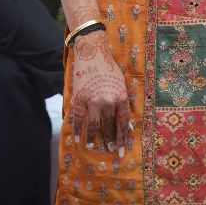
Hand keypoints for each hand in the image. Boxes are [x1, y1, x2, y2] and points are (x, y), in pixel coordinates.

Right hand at [70, 29, 130, 156]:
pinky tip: (77, 137)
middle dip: (109, 141)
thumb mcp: (121, 85)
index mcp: (121, 97)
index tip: (122, 152)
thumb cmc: (109, 69)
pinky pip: (78, 119)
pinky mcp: (79, 98)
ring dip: (93, 138)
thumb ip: (123, 104)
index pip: (122, 123)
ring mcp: (92, 100)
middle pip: (108, 127)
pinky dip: (77, 130)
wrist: (92, 52)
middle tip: (108, 150)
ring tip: (93, 146)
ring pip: (93, 126)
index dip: (122, 139)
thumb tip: (128, 126)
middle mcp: (107, 101)